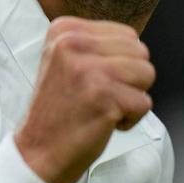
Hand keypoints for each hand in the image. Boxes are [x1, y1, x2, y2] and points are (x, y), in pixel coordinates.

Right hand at [14, 17, 154, 182]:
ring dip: (130, 98)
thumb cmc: (58, 111)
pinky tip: (103, 122)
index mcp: (64, 30)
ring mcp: (88, 69)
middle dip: (129, 79)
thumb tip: (137, 45)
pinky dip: (130, 119)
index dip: (119, 64)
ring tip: (101, 107)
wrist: (37, 152)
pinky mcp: (103, 95)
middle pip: (140, 52)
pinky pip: (144, 102)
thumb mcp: (65, 61)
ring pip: (147, 74)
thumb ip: (95, 46)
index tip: (89, 82)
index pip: (127, 35)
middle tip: (97, 96)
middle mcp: (73, 43)